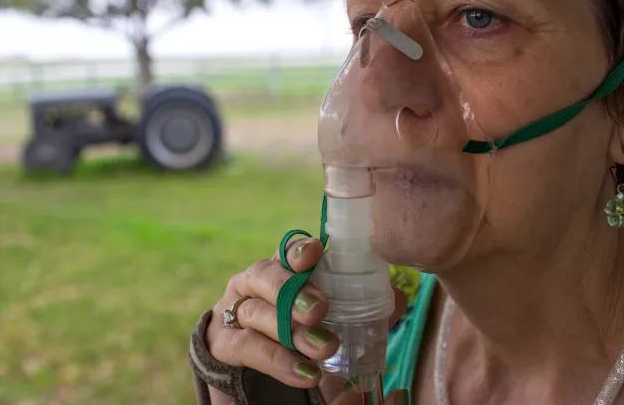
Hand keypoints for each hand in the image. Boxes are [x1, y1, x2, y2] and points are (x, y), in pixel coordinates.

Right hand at [206, 237, 408, 393]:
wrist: (253, 373)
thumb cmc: (297, 334)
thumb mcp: (331, 322)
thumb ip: (361, 310)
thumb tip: (400, 297)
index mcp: (280, 269)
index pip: (287, 251)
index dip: (299, 249)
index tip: (317, 251)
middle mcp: (252, 283)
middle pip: (264, 275)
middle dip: (291, 289)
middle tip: (320, 308)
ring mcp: (234, 311)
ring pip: (255, 312)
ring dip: (289, 330)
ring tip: (325, 349)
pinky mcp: (224, 344)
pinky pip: (247, 348)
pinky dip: (277, 360)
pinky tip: (306, 373)